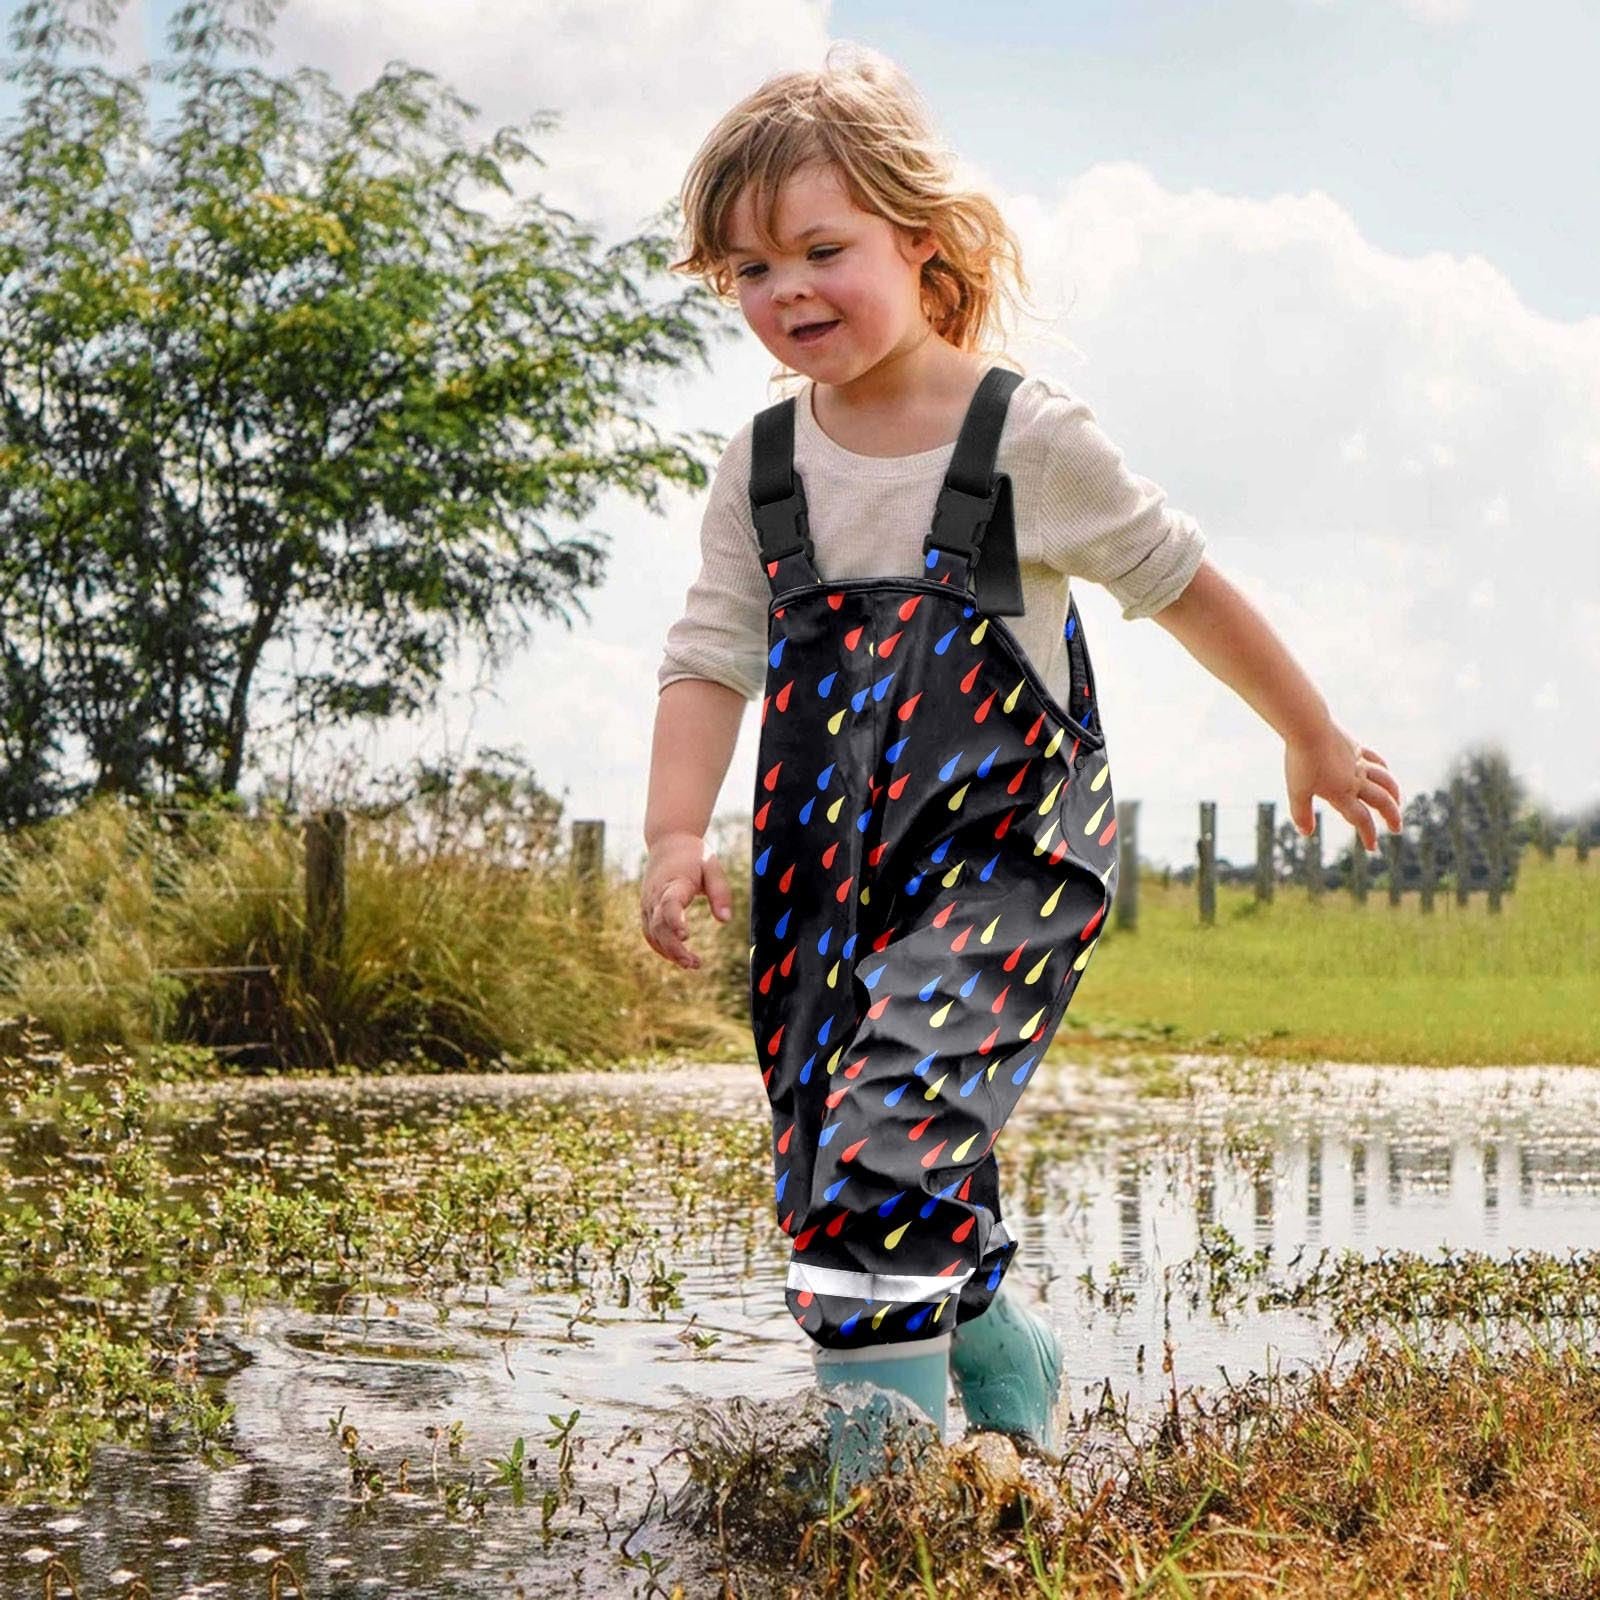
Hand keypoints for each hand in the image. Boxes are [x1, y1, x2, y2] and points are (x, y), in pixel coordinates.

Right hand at [640, 831, 732, 969]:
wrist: (667, 842)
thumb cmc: (693, 854)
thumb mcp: (712, 865)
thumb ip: (720, 891)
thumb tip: (725, 920)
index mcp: (674, 882)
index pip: (670, 903)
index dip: (675, 920)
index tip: (686, 935)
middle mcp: (656, 895)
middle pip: (659, 925)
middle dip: (674, 947)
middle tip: (694, 963)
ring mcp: (648, 903)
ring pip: (653, 933)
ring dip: (669, 952)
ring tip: (693, 964)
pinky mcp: (647, 909)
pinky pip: (650, 933)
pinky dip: (661, 947)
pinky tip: (678, 957)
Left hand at [1284, 718, 1402, 851]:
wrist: (1308, 727)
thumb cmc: (1300, 760)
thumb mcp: (1296, 791)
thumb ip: (1302, 813)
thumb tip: (1306, 833)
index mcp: (1342, 793)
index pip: (1360, 819)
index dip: (1368, 835)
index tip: (1372, 847)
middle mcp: (1356, 780)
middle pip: (1381, 801)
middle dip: (1391, 817)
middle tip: (1396, 829)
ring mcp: (1358, 762)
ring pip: (1384, 780)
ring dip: (1394, 793)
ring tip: (1397, 802)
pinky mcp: (1356, 747)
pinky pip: (1375, 759)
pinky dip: (1383, 768)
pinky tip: (1385, 772)